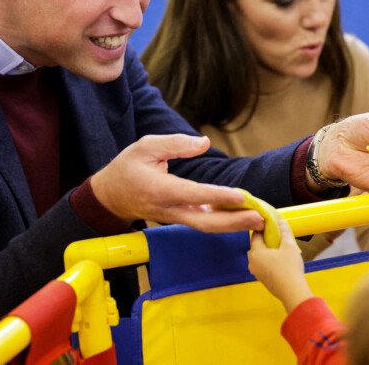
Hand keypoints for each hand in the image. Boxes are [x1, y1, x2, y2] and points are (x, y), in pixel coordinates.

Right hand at [91, 134, 263, 232]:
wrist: (108, 196)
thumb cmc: (127, 168)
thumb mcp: (146, 146)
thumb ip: (176, 143)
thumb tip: (205, 143)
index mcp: (160, 190)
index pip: (194, 194)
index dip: (218, 195)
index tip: (240, 196)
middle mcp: (169, 209)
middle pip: (205, 222)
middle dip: (234, 222)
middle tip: (259, 218)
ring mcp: (173, 217)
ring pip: (206, 225)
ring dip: (233, 224)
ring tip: (257, 219)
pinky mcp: (178, 218)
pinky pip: (202, 222)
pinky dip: (222, 221)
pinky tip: (240, 215)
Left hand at [247, 220, 312, 312]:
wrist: (292, 292)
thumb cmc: (290, 269)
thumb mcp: (289, 246)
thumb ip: (284, 232)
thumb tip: (280, 222)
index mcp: (256, 252)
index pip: (255, 234)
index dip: (264, 228)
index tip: (273, 225)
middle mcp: (252, 261)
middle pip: (256, 244)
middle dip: (265, 239)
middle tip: (277, 236)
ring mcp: (256, 271)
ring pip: (259, 254)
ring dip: (267, 249)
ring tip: (280, 247)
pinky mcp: (261, 278)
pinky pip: (262, 263)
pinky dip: (268, 258)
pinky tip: (279, 259)